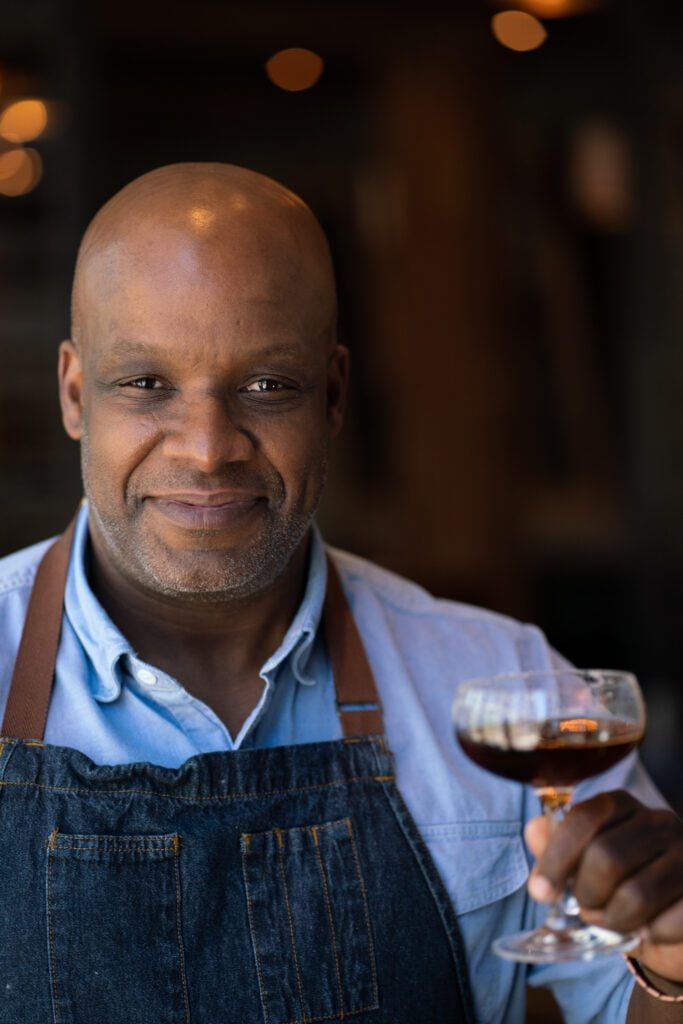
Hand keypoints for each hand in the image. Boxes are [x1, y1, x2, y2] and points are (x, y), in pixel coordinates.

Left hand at [525, 791, 682, 982]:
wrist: (666, 924)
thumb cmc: (618, 885)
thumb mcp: (581, 866)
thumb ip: (555, 847)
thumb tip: (535, 830)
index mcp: (621, 805)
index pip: (583, 819)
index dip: (556, 858)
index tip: (540, 891)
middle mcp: (658, 820)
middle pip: (606, 856)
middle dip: (587, 894)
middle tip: (587, 908)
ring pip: (636, 893)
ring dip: (615, 919)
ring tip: (614, 920)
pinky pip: (668, 922)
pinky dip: (649, 934)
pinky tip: (648, 929)